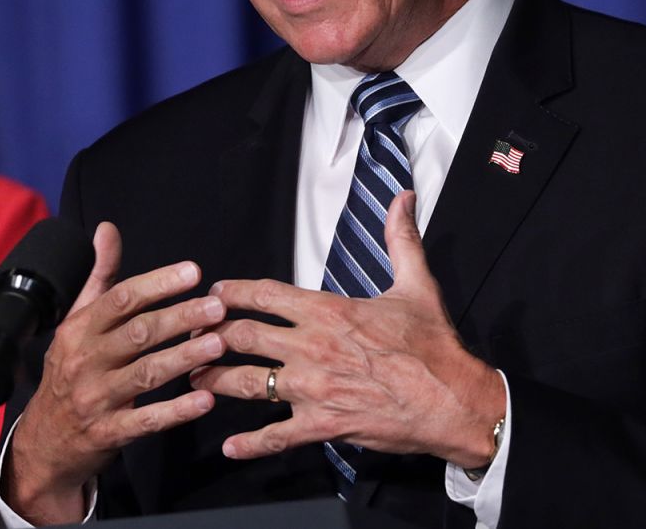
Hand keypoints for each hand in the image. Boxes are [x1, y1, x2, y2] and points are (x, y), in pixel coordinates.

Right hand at [3, 222, 227, 524]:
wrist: (43, 442)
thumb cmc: (72, 368)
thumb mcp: (77, 321)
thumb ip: (100, 276)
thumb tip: (107, 228)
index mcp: (80, 329)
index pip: (121, 300)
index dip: (158, 284)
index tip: (194, 271)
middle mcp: (85, 361)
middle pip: (138, 334)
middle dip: (179, 318)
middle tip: (217, 307)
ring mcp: (96, 399)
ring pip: (145, 374)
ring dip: (184, 357)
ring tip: (219, 344)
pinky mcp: (109, 432)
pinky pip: (146, 420)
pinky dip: (176, 411)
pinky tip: (206, 398)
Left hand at [191, 191, 504, 468]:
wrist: (451, 398)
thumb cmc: (434, 345)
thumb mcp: (417, 284)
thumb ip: (401, 239)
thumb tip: (403, 199)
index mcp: (329, 311)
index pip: (266, 295)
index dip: (234, 292)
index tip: (215, 293)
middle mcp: (312, 347)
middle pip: (242, 336)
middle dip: (211, 335)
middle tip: (193, 337)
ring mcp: (312, 388)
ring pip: (245, 384)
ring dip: (214, 381)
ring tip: (194, 381)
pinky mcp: (321, 424)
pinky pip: (275, 436)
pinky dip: (250, 443)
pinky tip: (230, 446)